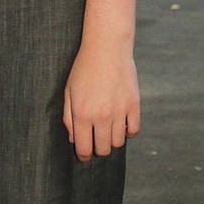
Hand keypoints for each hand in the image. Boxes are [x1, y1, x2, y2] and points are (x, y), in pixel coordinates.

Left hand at [63, 44, 139, 161]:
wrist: (106, 48)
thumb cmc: (84, 69)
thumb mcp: (69, 92)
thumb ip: (68, 118)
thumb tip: (75, 140)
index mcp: (82, 114)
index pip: (84, 149)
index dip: (84, 156)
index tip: (85, 155)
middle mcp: (102, 116)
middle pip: (103, 149)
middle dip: (98, 149)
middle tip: (96, 142)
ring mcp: (120, 111)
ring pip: (119, 143)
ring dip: (112, 141)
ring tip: (108, 131)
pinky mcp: (134, 104)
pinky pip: (134, 130)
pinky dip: (128, 132)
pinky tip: (122, 124)